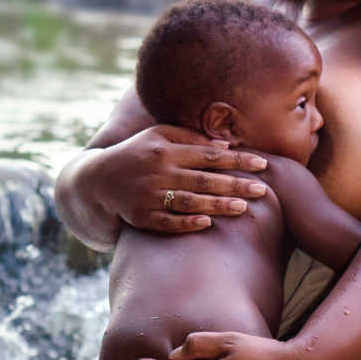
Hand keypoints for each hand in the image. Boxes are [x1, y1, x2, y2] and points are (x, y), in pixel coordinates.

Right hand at [99, 125, 267, 233]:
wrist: (98, 180)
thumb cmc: (138, 153)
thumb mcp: (159, 136)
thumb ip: (191, 138)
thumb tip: (227, 146)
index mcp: (165, 149)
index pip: (208, 155)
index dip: (236, 160)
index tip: (262, 163)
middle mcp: (158, 171)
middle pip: (203, 180)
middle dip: (234, 185)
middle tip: (261, 190)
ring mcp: (148, 195)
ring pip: (189, 202)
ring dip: (217, 205)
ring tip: (243, 208)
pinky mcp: (140, 216)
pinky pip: (167, 222)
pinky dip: (186, 223)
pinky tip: (207, 223)